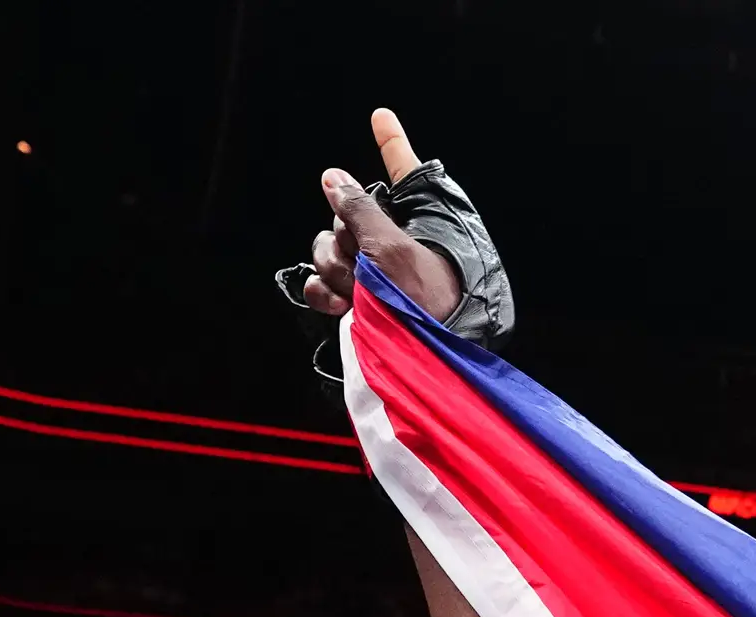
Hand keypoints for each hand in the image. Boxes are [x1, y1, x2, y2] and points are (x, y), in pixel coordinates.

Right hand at [296, 111, 462, 320]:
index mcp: (420, 222)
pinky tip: (336, 303)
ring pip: (330, 249)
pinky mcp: (359, 301)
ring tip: (360, 294)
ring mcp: (374, 272)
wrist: (432, 361)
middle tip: (368, 268)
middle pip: (347, 216)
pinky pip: (323, 283)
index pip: (404, 174)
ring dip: (336, 270)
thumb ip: (360, 210)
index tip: (383, 116)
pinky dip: (324, 292)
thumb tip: (333, 176)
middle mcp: (397, 241)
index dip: (392, 144)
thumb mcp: (393, 250)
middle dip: (346, 238)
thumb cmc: (428, 303)